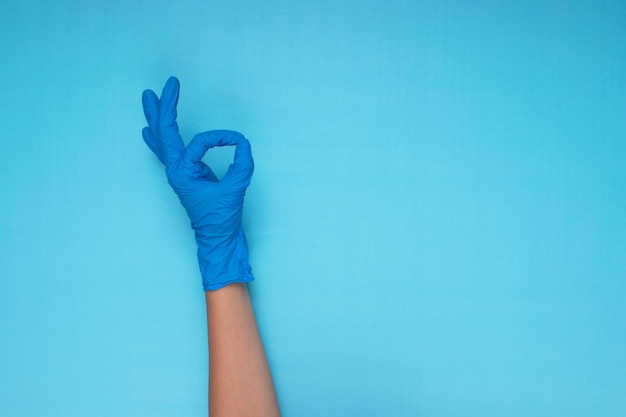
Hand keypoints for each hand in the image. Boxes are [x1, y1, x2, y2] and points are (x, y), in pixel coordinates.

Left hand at [141, 77, 254, 290]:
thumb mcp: (235, 189)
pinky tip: (148, 129)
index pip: (201, 142)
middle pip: (164, 131)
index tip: (240, 142)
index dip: (223, 138)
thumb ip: (241, 165)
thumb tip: (243, 144)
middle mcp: (175, 170)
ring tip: (148, 96)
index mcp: (183, 172)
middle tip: (169, 84)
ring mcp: (177, 172)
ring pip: (161, 138)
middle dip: (166, 106)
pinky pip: (166, 151)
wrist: (217, 238)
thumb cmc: (222, 218)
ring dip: (156, 117)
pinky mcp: (184, 175)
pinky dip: (158, 137)